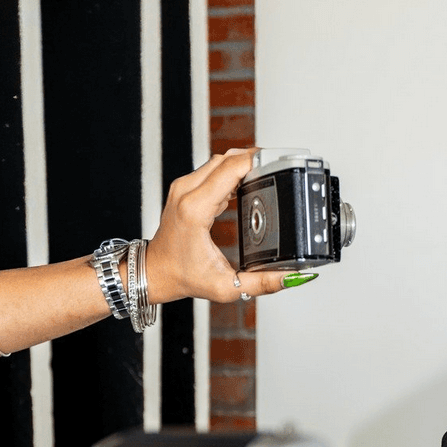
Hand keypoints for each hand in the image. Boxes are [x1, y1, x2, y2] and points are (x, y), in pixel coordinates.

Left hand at [146, 149, 317, 303]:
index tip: (277, 163)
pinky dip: (231, 170)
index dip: (256, 161)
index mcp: (195, 210)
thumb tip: (291, 276)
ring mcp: (182, 188)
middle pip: (226, 158)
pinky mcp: (184, 189)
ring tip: (265, 172)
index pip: (230, 169)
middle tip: (277, 167)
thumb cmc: (182, 276)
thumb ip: (263, 284)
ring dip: (242, 162)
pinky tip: (246, 181)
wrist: (155, 272)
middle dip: (253, 158)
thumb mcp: (227, 287)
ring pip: (218, 160)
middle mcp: (186, 193)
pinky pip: (211, 169)